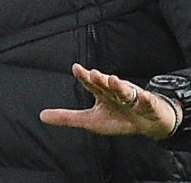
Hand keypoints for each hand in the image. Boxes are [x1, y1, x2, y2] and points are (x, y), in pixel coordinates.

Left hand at [40, 63, 181, 139]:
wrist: (147, 123)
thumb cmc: (116, 118)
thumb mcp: (89, 120)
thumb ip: (66, 117)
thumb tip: (41, 116)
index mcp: (102, 93)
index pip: (91, 83)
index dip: (84, 76)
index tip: (76, 68)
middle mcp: (116, 91)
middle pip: (107, 84)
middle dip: (100, 79)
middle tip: (93, 74)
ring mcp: (132, 98)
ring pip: (125, 90)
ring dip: (118, 85)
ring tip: (112, 79)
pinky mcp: (148, 106)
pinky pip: (147, 102)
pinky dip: (145, 100)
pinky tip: (142, 96)